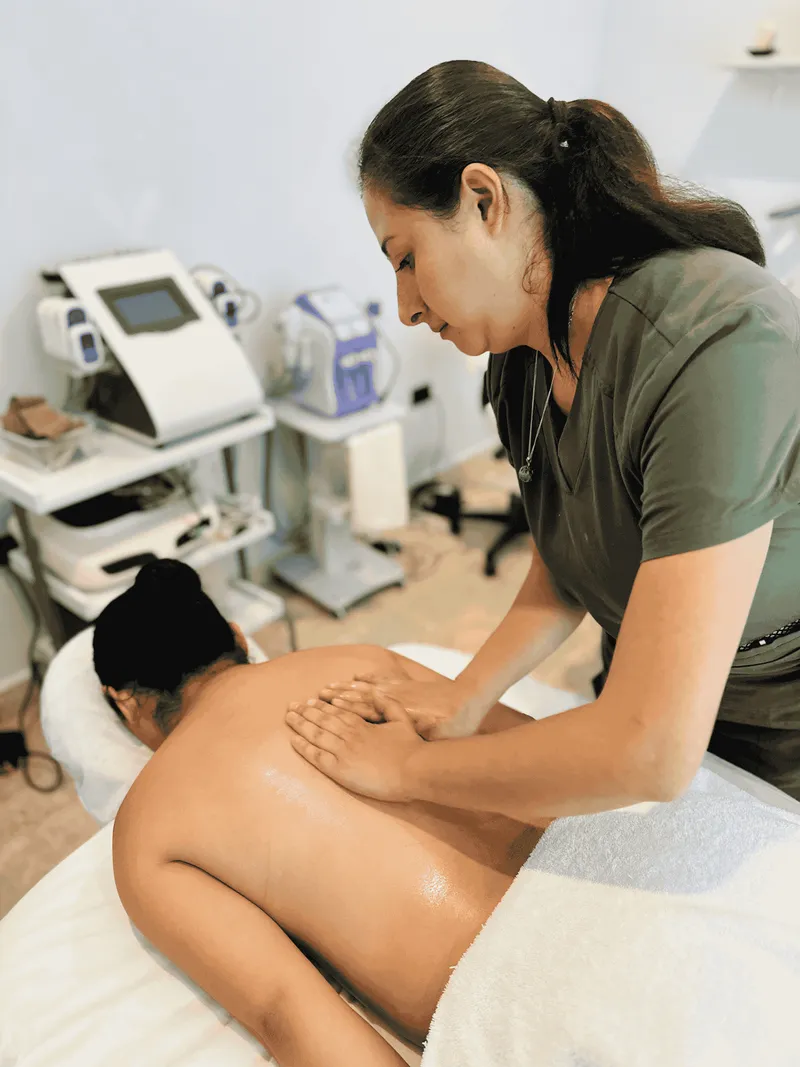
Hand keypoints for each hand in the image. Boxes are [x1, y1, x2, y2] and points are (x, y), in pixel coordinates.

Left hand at [285, 691, 424, 801]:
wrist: (413, 769)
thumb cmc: (410, 747)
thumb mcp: (401, 719)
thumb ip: (387, 704)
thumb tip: (375, 691)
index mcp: (362, 724)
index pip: (335, 711)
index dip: (321, 706)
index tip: (309, 700)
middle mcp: (349, 734)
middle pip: (322, 719)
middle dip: (305, 712)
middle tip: (291, 706)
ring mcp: (343, 751)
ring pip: (315, 734)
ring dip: (300, 725)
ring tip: (288, 718)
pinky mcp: (339, 769)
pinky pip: (316, 756)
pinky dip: (303, 747)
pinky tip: (293, 740)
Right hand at [319, 675, 471, 739]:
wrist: (469, 699)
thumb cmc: (452, 726)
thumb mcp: (431, 739)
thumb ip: (410, 739)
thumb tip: (394, 743)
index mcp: (395, 715)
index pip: (360, 712)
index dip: (340, 711)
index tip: (321, 709)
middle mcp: (392, 699)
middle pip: (356, 698)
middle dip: (334, 699)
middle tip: (313, 698)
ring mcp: (398, 690)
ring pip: (365, 688)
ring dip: (345, 688)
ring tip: (326, 688)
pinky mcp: (407, 684)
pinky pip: (382, 679)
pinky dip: (368, 679)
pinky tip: (357, 676)